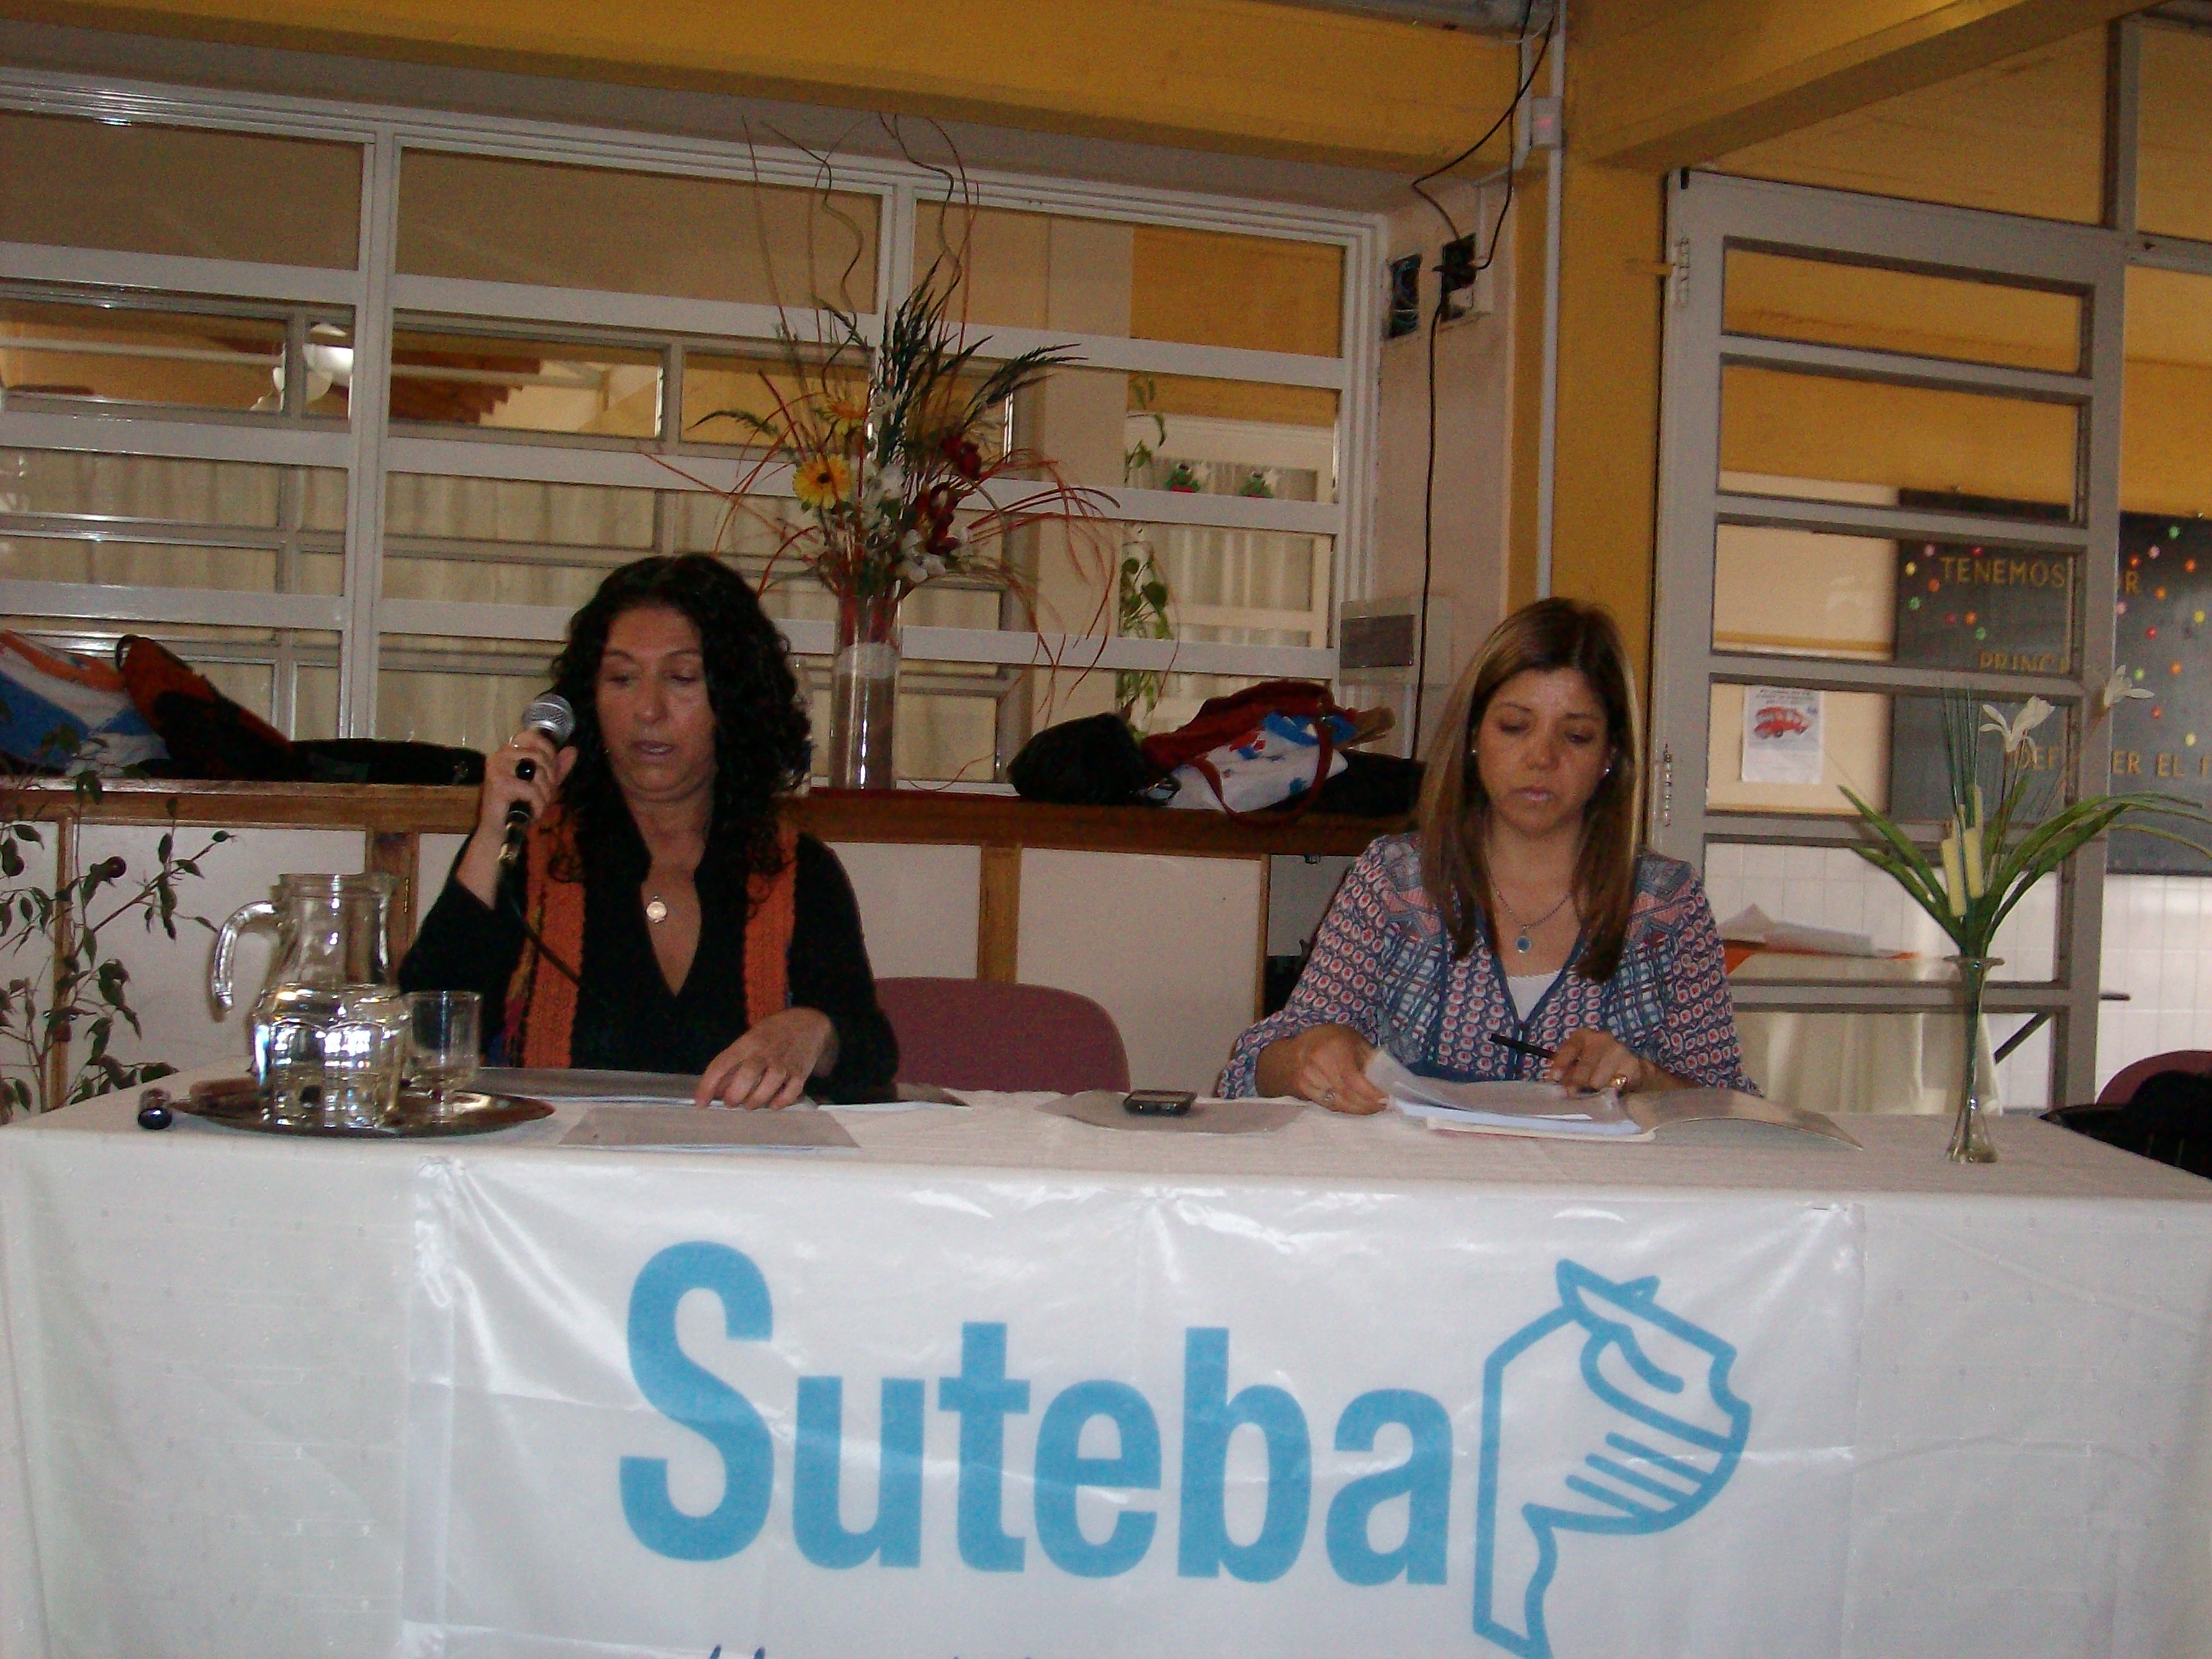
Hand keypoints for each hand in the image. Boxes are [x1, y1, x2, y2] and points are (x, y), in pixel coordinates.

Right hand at [455, 732, 577, 905]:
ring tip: (536, 805)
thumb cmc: (519, 806)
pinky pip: (532, 790)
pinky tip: (532, 813)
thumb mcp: (543, 784)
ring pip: (538, 773)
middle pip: (541, 757)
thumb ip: (557, 767)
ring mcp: (498, 768)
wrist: (500, 831)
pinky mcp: (499, 783)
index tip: (549, 773)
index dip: (549, 752)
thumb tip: (572, 750)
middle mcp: (500, 755)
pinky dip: (538, 806)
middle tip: (542, 797)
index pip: (534, 736)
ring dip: (544, 794)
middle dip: (549, 780)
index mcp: (509, 751)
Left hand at [696, 1008, 837, 1109]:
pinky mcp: (801, 1072)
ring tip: (749, 1104)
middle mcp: (765, 1052)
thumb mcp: (750, 1039)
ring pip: (768, 1087)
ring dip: (755, 1101)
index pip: (722, 1064)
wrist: (809, 1023)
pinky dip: (780, 1103)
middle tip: (730, 1102)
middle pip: (746, 1076)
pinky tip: (773, 1104)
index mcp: (748, 1042)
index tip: (700, 1103)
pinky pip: (790, 1093)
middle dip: (734, 1096)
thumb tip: (715, 1090)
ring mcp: (784, 1062)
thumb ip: (734, 1063)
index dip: (708, 1085)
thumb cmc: (773, 1033)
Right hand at [1255, 1023, 1387, 1113]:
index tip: (1386, 1098)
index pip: (1354, 1079)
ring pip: (1340, 1103)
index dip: (1371, 1093)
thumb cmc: (1327, 1040)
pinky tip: (1358, 1107)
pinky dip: (1348, 1109)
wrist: (1291, 1052)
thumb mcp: (1351, 1038)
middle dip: (1369, 1104)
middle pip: (1348, 1094)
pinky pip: (1331, 1106)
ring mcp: (1309, 1080)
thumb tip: (1389, 1075)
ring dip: (1360, 1109)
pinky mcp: (1305, 1092)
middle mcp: (1318, 1065)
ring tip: (1374, 1107)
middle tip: (1385, 1105)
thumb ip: (1368, 1055)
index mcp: (1333, 1048)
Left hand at [1547, 1027, 1653, 1093]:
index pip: (1570, 1048)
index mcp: (1585, 1035)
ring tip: (1594, 1093)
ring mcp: (1619, 1050)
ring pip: (1598, 1079)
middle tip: (1571, 1094)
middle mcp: (1602, 1038)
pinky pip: (1614, 1086)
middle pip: (1585, 1065)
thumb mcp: (1579, 1063)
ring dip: (1593, 1090)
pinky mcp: (1632, 1065)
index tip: (1554, 1079)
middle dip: (1575, 1082)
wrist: (1631, 1069)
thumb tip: (1553, 1084)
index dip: (1561, 1064)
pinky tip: (1608, 1093)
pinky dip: (1608, 1093)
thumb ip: (1566, 1071)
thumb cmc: (1598, 1065)